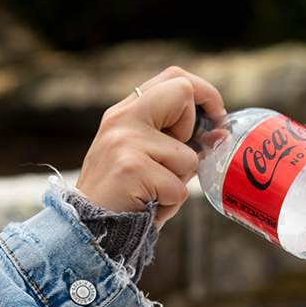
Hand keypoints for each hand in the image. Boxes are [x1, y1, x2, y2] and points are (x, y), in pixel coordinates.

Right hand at [76, 67, 225, 227]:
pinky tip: (148, 207)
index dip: (203, 92)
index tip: (216, 114)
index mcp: (124, 113)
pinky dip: (170, 205)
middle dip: (194, 126)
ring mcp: (127, 142)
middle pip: (182, 91)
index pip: (172, 77)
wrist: (85, 229)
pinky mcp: (133, 168)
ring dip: (178, 182)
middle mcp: (123, 119)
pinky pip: (179, 188)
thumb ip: (173, 141)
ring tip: (152, 194)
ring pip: (188, 156)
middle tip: (189, 153)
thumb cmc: (121, 197)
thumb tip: (220, 134)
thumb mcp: (141, 157)